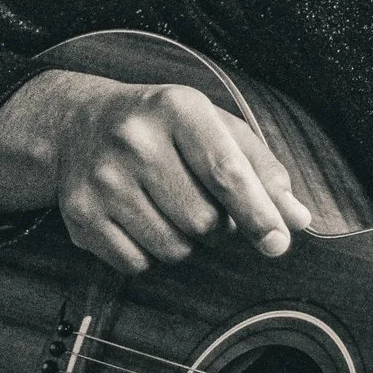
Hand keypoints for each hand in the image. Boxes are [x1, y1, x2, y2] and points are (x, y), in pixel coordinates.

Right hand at [0, 68, 314, 272]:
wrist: (76, 122)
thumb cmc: (162, 127)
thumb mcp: (213, 127)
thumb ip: (259, 169)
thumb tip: (296, 220)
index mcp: (177, 108)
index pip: (225, 171)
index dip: (257, 213)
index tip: (278, 242)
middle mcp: (134, 139)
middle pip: (203, 221)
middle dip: (215, 225)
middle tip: (199, 201)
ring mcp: (102, 178)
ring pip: (173, 248)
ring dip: (183, 241)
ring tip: (166, 207)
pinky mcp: (80, 214)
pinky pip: (137, 264)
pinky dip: (147, 254)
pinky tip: (136, 219)